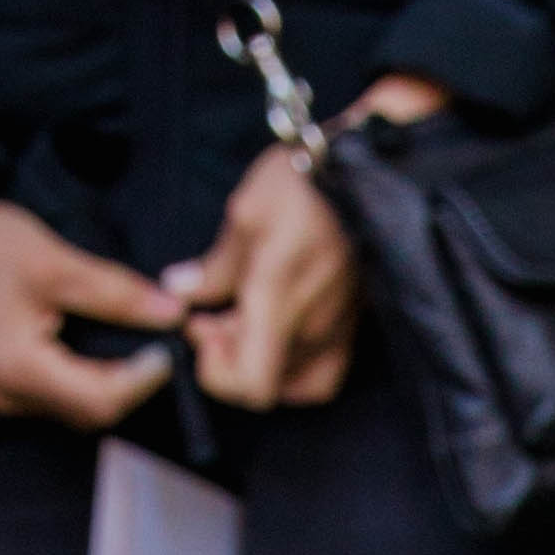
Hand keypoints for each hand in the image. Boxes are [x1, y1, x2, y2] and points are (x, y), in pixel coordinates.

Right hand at [0, 183, 186, 430]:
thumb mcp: (55, 263)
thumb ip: (116, 294)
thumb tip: (172, 315)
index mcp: (18, 371)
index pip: (101, 399)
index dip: (145, 378)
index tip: (172, 342)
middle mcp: (9, 396)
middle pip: (92, 411)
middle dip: (134, 383)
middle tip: (165, 341)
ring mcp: (4, 394)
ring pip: (78, 406)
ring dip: (115, 382)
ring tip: (143, 341)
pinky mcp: (4, 382)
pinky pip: (60, 393)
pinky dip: (91, 375)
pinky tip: (109, 343)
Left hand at [189, 136, 365, 413]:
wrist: (371, 167)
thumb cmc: (306, 182)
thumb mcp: (247, 212)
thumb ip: (216, 266)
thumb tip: (182, 292)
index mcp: (280, 303)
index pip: (251, 386)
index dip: (217, 373)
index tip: (202, 329)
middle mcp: (314, 329)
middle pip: (266, 386)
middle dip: (230, 357)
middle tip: (213, 315)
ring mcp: (341, 331)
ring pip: (294, 382)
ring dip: (262, 360)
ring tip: (247, 320)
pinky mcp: (357, 324)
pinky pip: (324, 370)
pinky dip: (294, 362)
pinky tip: (282, 326)